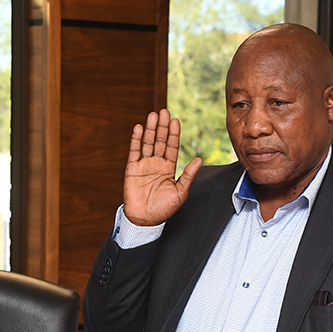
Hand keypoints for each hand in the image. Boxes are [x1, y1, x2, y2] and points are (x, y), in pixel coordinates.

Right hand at [122, 109, 201, 226]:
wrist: (145, 220)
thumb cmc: (164, 208)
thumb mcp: (181, 192)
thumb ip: (189, 175)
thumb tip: (200, 160)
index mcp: (169, 168)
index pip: (172, 147)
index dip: (173, 134)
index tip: (176, 121)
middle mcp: (157, 163)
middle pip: (160, 141)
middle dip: (162, 127)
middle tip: (164, 112)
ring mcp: (144, 164)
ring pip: (148, 143)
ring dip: (150, 129)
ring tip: (153, 115)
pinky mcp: (132, 168)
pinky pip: (134, 151)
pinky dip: (137, 140)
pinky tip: (139, 128)